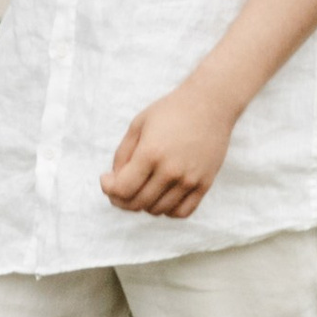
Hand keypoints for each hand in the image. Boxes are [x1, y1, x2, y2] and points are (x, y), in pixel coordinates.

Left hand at [102, 73, 237, 218]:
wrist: (210, 104)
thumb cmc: (170, 111)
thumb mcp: (138, 125)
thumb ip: (122, 155)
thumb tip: (115, 182)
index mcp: (151, 153)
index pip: (122, 189)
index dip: (108, 188)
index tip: (106, 179)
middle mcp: (171, 170)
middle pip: (137, 203)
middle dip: (120, 199)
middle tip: (119, 187)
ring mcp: (189, 180)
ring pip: (157, 210)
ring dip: (143, 204)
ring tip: (141, 187)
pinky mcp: (204, 184)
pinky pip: (181, 212)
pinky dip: (167, 210)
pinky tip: (161, 196)